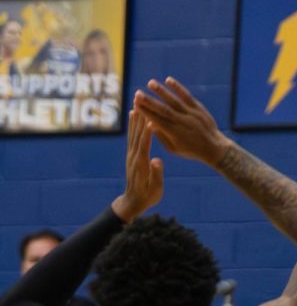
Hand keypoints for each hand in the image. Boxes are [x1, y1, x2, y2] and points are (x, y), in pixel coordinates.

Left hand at [111, 107, 163, 222]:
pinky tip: (134, 115)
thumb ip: (156, 174)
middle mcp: (134, 156)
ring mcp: (131, 155)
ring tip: (138, 103)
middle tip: (143, 103)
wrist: (133, 202)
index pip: (144, 145)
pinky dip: (133, 125)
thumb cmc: (148, 196)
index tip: (152, 119)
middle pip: (137, 134)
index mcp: (141, 164)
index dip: (147, 132)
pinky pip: (132, 136)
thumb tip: (157, 161)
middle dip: (140, 119)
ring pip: (133, 132)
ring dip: (136, 118)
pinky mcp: (131, 154)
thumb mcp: (156, 189)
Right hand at [134, 78, 229, 166]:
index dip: (145, 112)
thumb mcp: (174, 149)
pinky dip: (178, 88)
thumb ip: (161, 136)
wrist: (214, 147)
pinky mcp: (198, 108)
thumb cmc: (191, 150)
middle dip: (149, 101)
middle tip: (137, 94)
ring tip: (150, 83)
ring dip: (161, 91)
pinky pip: (187, 96)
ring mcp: (191, 114)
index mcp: (174, 133)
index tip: (135, 105)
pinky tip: (168, 80)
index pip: (156, 120)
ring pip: (174, 101)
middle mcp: (182, 122)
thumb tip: (148, 124)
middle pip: (163, 110)